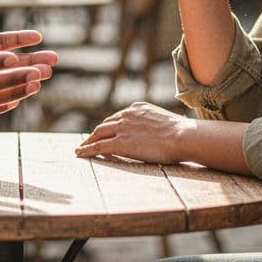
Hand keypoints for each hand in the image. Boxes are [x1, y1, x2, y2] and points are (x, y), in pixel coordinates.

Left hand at [75, 102, 194, 163]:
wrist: (181, 135)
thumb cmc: (181, 132)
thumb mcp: (166, 122)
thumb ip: (157, 124)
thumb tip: (165, 132)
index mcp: (137, 108)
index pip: (118, 116)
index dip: (110, 125)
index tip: (106, 131)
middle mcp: (126, 115)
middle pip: (105, 124)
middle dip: (97, 132)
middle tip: (90, 140)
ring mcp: (122, 128)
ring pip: (98, 134)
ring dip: (89, 141)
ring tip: (82, 148)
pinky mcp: (120, 143)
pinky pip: (98, 147)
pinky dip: (87, 150)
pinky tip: (79, 154)